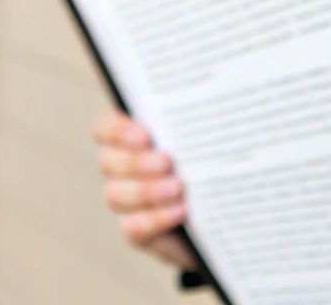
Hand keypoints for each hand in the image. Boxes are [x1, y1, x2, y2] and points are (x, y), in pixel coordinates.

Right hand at [93, 109, 201, 273]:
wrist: (226, 210)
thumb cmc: (213, 162)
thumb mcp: (208, 137)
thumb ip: (195, 122)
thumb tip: (201, 100)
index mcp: (131, 137)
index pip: (104, 128)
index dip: (116, 131)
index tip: (145, 136)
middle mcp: (121, 168)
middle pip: (108, 162)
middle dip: (135, 162)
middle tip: (167, 161)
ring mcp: (127, 201)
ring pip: (115, 195)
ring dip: (146, 191)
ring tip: (178, 188)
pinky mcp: (137, 231)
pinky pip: (133, 228)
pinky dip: (155, 219)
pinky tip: (180, 211)